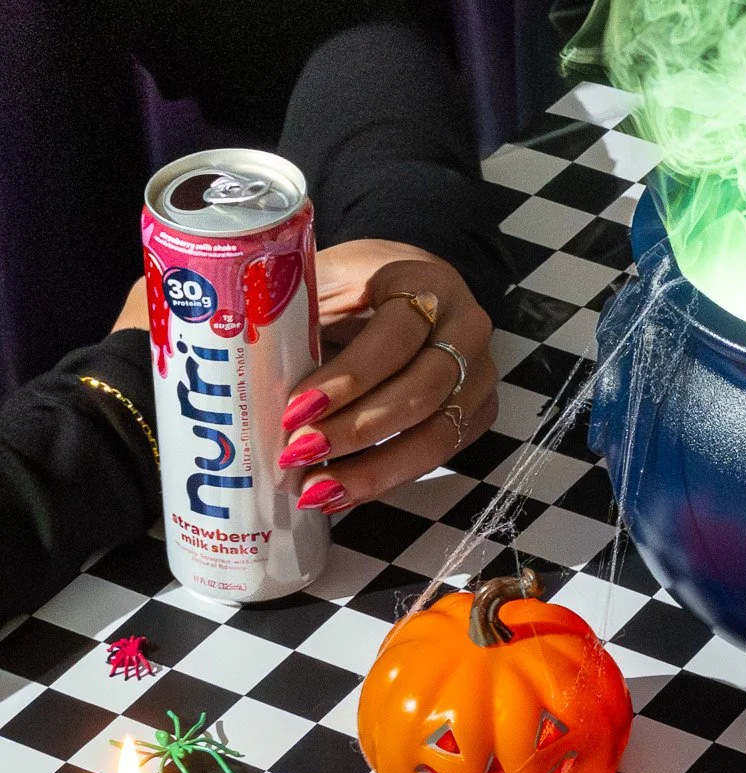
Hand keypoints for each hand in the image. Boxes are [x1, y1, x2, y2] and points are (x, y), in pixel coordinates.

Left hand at [278, 242, 496, 514]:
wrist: (406, 290)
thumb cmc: (353, 287)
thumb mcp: (322, 280)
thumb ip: (294, 316)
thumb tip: (237, 373)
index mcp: (425, 281)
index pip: (398, 333)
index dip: (351, 376)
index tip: (296, 409)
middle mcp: (465, 326)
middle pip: (424, 389)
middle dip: (357, 429)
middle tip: (297, 453)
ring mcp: (480, 371)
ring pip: (437, 433)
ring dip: (373, 469)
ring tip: (315, 490)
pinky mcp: (476, 411)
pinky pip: (438, 454)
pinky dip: (387, 478)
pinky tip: (341, 492)